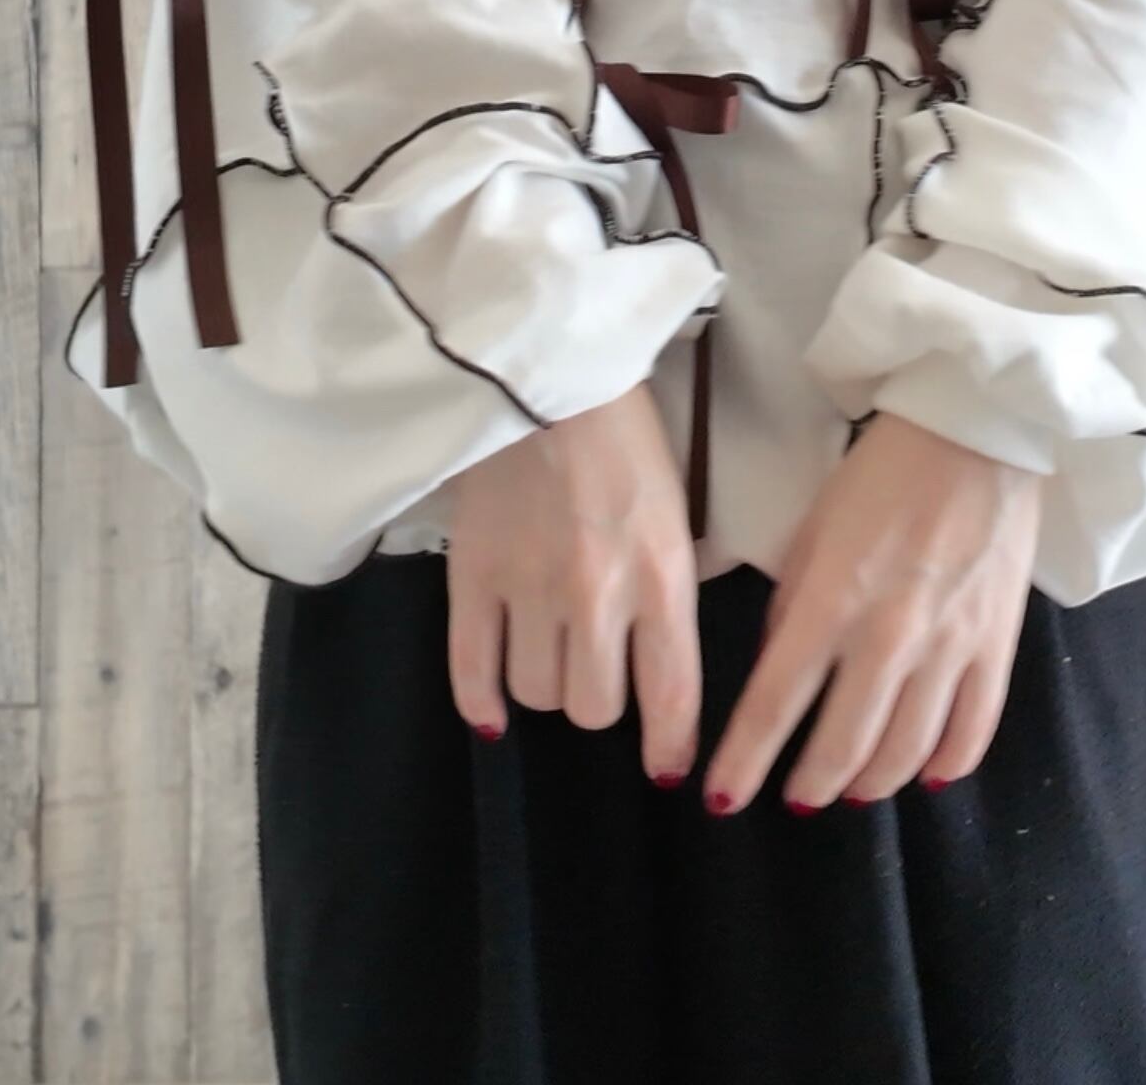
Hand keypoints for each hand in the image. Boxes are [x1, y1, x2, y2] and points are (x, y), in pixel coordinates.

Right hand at [445, 382, 700, 785]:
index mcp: (661, 573)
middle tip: (598, 669)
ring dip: (546, 685)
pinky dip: (480, 701)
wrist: (548, 377)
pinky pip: (470, 670)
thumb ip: (669, 591)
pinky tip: (492, 707)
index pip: (671, 694)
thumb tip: (664, 675)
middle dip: (601, 702)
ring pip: (536, 694)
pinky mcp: (472, 573)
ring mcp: (528, 587)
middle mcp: (597, 594)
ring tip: (549, 652)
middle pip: (594, 708)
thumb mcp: (675, 514)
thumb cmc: (625, 441)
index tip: (665, 768)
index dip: (669, 745)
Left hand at [702, 412, 1041, 813]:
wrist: (975, 433)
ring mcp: (949, 647)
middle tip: (795, 798)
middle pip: (842, 746)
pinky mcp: (998, 645)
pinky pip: (972, 730)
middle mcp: (887, 638)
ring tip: (852, 790)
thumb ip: (791, 604)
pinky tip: (926, 776)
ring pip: (906, 752)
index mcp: (830, 602)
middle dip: (810, 785)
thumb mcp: (811, 530)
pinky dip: (946, 765)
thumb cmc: (880, 473)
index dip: (744, 763)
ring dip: (872, 783)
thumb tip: (780, 666)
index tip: (720, 799)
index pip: (774, 706)